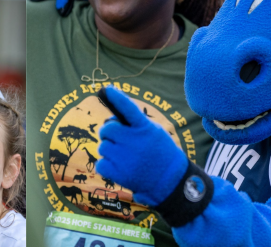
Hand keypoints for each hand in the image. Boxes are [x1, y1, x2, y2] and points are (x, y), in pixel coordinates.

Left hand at [95, 86, 188, 206]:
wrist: (170, 181)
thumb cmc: (160, 154)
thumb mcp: (154, 133)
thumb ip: (136, 125)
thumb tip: (112, 120)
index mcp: (144, 129)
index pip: (129, 109)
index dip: (118, 98)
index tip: (107, 89)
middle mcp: (133, 142)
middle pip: (106, 129)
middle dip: (109, 133)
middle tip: (118, 139)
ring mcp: (125, 158)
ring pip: (103, 147)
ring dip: (109, 150)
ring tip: (124, 157)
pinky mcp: (119, 173)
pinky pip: (101, 164)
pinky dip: (107, 166)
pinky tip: (119, 167)